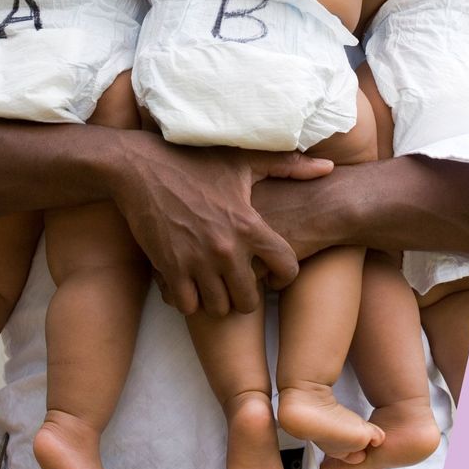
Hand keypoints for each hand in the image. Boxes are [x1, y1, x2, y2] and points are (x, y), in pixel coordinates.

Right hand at [109, 132, 332, 315]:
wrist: (141, 168)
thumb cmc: (197, 162)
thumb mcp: (245, 160)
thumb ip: (289, 166)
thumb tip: (327, 169)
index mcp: (249, 225)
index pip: (286, 267)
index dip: (286, 275)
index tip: (276, 273)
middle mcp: (226, 249)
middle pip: (250, 300)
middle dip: (249, 295)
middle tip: (243, 283)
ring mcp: (195, 262)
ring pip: (219, 308)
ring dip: (219, 300)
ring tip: (218, 284)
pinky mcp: (168, 269)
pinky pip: (187, 306)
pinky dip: (191, 300)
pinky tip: (192, 284)